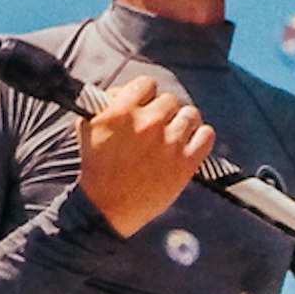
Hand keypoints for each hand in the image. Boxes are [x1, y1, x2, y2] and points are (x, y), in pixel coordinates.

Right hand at [76, 74, 213, 235]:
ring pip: (190, 115)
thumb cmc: (96, 167)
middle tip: (158, 127)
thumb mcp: (88, 126)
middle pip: (170, 100)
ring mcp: (169, 143)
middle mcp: (148, 123)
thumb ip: (105, 102)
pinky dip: (201, 136)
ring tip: (175, 135)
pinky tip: (192, 142)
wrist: (106, 209)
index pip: (147, 84)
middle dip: (164, 112)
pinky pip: (206, 135)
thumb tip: (124, 91)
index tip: (144, 107)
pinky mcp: (185, 164)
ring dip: (184, 123)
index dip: (146, 95)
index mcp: (123, 111)